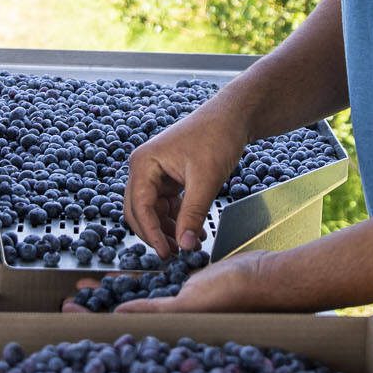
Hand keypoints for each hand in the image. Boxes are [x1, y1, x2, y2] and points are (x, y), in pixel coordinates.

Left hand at [59, 254, 273, 314]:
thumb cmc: (234, 296)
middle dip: (96, 307)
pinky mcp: (185, 288)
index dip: (93, 319)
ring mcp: (178, 303)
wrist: (265, 277)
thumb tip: (118, 317)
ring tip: (86, 287)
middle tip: (69, 300)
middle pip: (124, 314)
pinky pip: (154, 285)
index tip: (68, 311)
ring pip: (135, 299)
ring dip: (111, 293)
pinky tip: (117, 276)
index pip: (121, 326)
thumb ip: (154, 311)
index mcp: (170, 328)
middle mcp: (171, 319)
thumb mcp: (190, 303)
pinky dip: (135, 281)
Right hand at [124, 101, 247, 258]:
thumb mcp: (206, 180)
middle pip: (139, 212)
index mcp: (144, 164)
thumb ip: (193, 214)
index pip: (140, 207)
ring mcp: (155, 173)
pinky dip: (178, 220)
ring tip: (190, 246)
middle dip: (156, 234)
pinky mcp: (168, 178)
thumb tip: (185, 246)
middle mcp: (143, 168)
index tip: (167, 254)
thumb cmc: (217, 137)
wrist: (233, 117)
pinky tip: (194, 232)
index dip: (151, 234)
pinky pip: (167, 206)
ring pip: (153, 212)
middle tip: (175, 255)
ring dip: (168, 230)